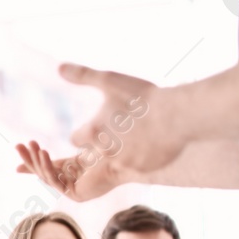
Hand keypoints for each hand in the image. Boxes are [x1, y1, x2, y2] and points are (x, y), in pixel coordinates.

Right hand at [16, 140, 130, 202]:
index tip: (16, 162)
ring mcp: (74, 193)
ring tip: (31, 145)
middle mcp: (72, 187)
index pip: (47, 171)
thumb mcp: (73, 153)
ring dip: (37, 161)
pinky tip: (43, 153)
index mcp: (72, 176)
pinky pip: (56, 181)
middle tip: (18, 146)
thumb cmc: (103, 153)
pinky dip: (47, 167)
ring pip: (48, 177)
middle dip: (30, 160)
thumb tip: (38, 153)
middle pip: (45, 174)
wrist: (123, 158)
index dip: (31, 165)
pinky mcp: (77, 196)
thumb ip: (56, 158)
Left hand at [60, 63, 181, 177]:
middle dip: (103, 143)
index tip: (100, 124)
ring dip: (123, 151)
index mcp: (92, 133)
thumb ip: (83, 75)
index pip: (76, 139)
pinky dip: (142, 157)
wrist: (178, 116)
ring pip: (117, 160)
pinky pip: (137, 166)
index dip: (87, 131)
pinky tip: (153, 142)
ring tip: (138, 134)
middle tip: (122, 129)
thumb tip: (60, 68)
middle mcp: (104, 153)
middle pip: (94, 153)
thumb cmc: (143, 97)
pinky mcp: (143, 170)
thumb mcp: (110, 80)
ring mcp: (124, 164)